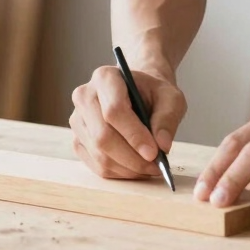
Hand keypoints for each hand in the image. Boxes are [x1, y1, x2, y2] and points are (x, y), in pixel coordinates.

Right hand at [70, 62, 186, 178]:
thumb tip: (162, 145)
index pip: (114, 110)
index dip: (134, 134)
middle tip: (155, 165)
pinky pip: (96, 165)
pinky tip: (136, 168)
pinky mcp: (78, 141)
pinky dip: (119, 172)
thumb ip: (168, 118)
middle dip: (132, 157)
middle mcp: (84, 97)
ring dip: (127, 168)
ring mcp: (78, 121)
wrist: (139, 94)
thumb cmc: (153, 94)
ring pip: (99, 154)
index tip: (154, 152)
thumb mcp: (170, 98)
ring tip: (150, 168)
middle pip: (102, 136)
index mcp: (105, 77)